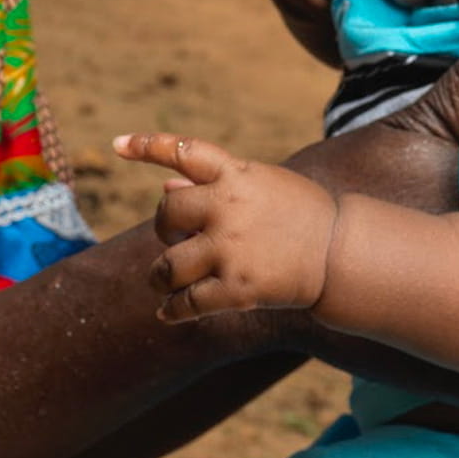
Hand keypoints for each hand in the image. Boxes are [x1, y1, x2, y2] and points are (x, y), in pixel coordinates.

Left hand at [116, 132, 337, 320]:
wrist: (341, 254)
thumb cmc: (301, 214)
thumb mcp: (262, 185)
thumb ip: (214, 184)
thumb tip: (165, 187)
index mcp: (236, 175)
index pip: (183, 151)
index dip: (147, 146)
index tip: (117, 144)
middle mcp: (228, 208)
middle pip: (166, 216)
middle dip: (165, 230)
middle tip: (174, 242)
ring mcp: (230, 249)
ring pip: (168, 266)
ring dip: (159, 276)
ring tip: (161, 282)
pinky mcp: (237, 289)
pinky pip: (187, 303)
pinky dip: (172, 310)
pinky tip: (166, 313)